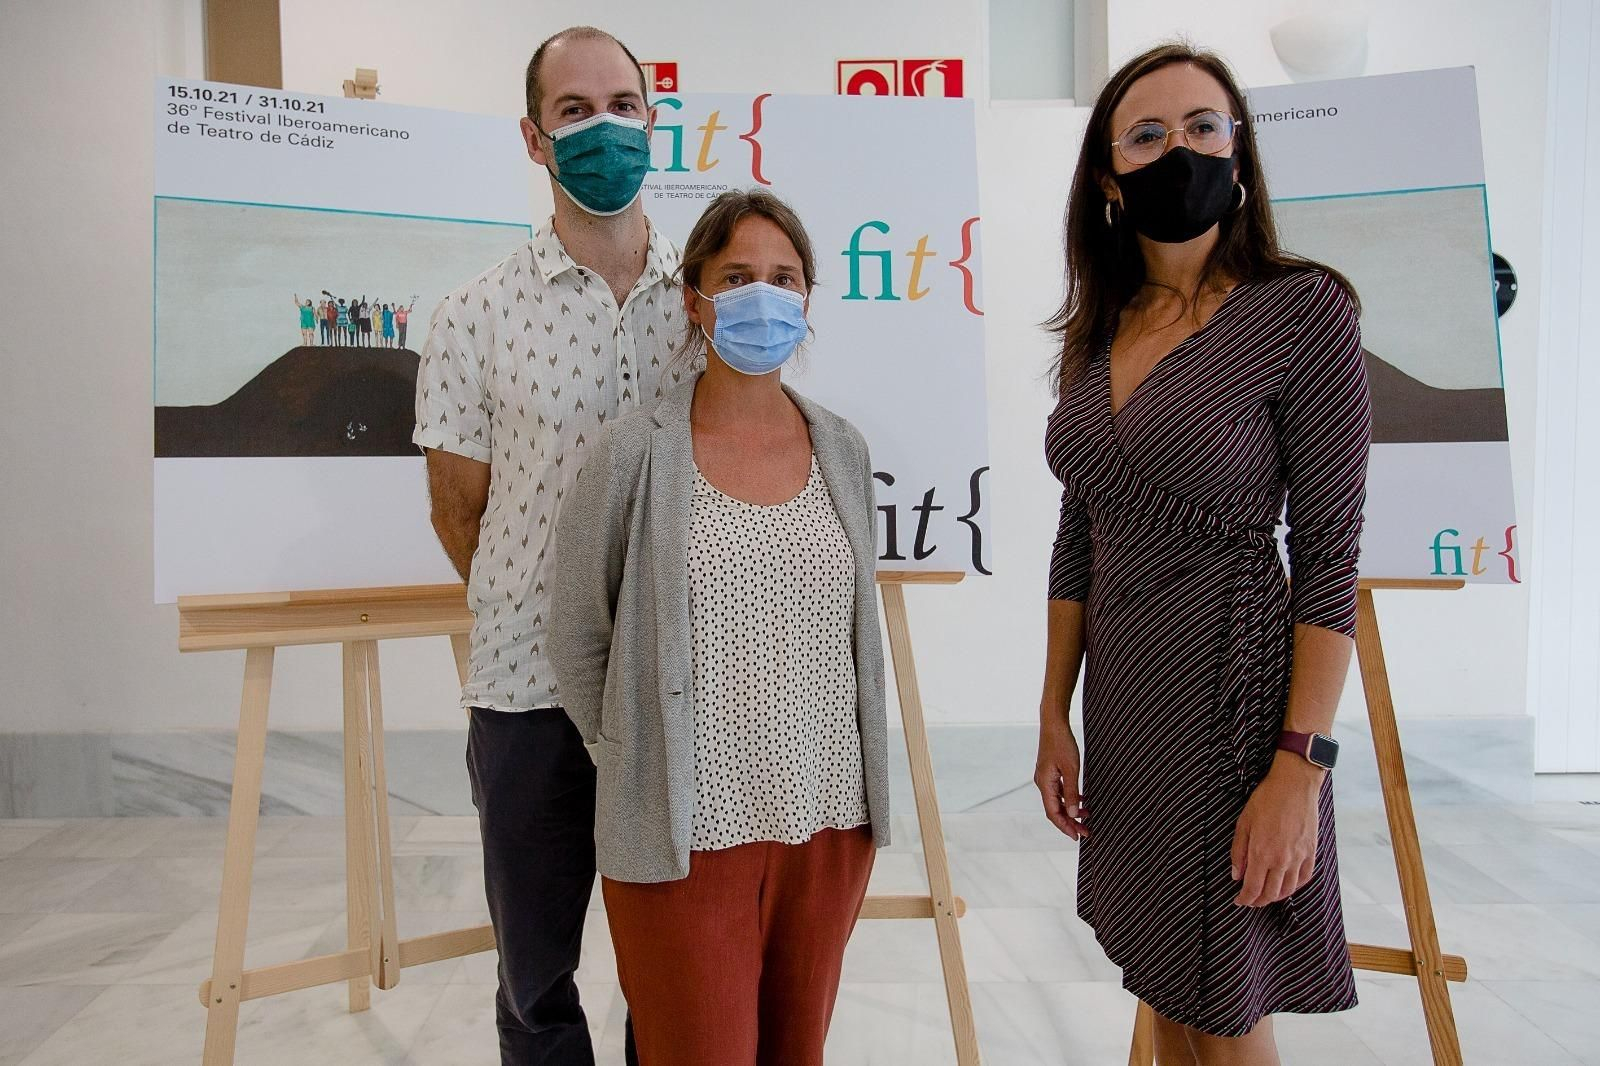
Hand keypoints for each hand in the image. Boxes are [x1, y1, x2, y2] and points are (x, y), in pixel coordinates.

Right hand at [1035, 713, 1088, 839]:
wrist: (1054, 723)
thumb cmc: (1062, 743)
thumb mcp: (1071, 770)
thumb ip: (1071, 793)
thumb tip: (1072, 813)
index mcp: (1045, 784)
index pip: (1053, 813)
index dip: (1065, 826)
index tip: (1077, 836)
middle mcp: (1042, 783)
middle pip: (1055, 810)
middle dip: (1070, 822)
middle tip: (1085, 832)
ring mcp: (1045, 777)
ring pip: (1057, 801)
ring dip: (1070, 810)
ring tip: (1086, 816)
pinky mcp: (1050, 772)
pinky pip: (1058, 791)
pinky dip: (1069, 799)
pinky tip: (1081, 800)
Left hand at [1230, 753, 1321, 905]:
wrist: (1294, 785)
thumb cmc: (1266, 800)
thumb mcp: (1243, 823)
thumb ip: (1238, 852)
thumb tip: (1236, 875)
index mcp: (1261, 853)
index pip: (1252, 888)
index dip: (1244, 899)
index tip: (1238, 901)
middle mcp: (1282, 860)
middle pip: (1270, 893)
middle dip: (1258, 901)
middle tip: (1250, 901)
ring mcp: (1299, 857)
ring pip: (1288, 889)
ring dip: (1275, 897)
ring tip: (1266, 896)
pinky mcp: (1311, 852)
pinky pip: (1304, 878)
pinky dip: (1294, 887)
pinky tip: (1287, 886)